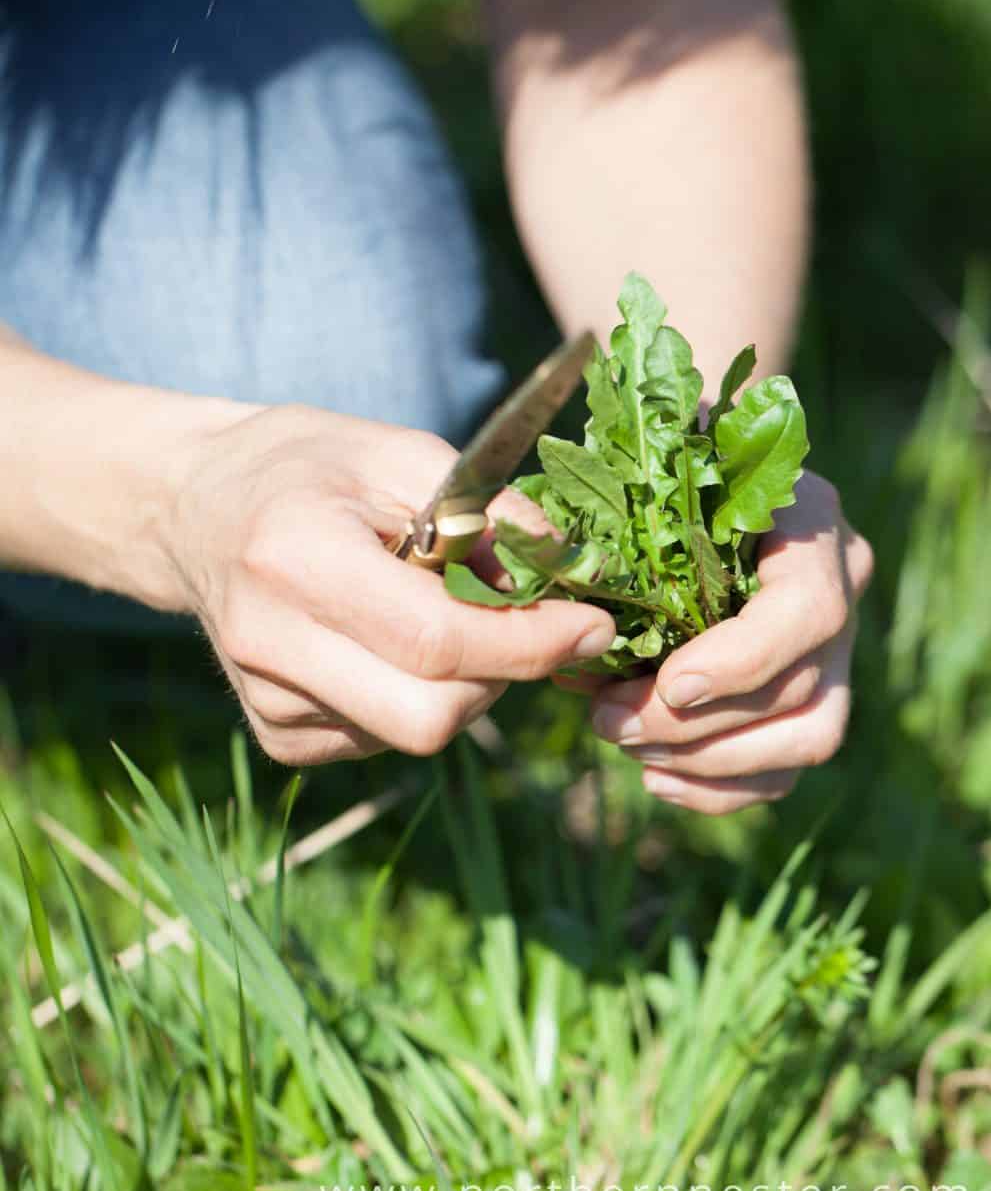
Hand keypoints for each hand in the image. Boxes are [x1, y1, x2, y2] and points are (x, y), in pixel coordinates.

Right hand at [171, 406, 615, 764]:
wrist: (196, 512)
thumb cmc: (305, 469)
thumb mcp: (398, 452)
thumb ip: (487, 510)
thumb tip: (568, 571)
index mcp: (298, 561)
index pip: (436, 641)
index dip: (531, 643)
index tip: (593, 625)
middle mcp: (271, 645)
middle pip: (430, 716)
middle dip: (503, 676)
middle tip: (519, 622)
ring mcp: (269, 703)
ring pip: (415, 733)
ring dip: (464, 685)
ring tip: (438, 614)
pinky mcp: (278, 737)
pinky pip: (385, 738)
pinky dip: (418, 695)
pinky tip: (392, 643)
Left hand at [587, 471, 872, 813]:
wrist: (699, 456)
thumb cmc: (661, 454)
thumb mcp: (644, 461)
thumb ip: (616, 514)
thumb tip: (549, 588)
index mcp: (811, 517)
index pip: (808, 610)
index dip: (742, 660)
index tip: (669, 685)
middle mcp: (841, 582)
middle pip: (799, 690)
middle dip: (696, 726)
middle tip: (608, 721)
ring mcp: (835, 642)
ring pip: (807, 738)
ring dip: (707, 762)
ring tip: (625, 743)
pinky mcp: (811, 689)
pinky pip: (787, 765)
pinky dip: (720, 786)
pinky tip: (656, 776)